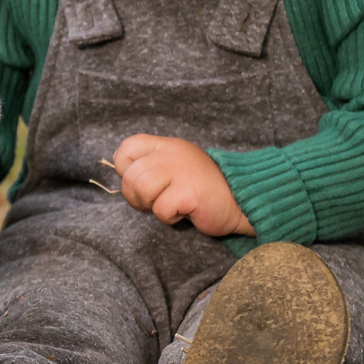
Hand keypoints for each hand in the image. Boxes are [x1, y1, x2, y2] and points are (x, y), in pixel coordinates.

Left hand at [111, 135, 253, 235]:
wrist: (240, 200)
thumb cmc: (203, 188)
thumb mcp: (175, 166)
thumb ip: (151, 166)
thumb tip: (123, 178)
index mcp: (166, 145)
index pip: (127, 148)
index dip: (125, 169)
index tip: (140, 182)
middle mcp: (172, 154)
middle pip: (130, 175)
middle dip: (135, 196)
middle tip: (154, 202)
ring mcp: (181, 171)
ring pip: (141, 189)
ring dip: (150, 206)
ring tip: (167, 206)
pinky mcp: (189, 191)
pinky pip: (161, 209)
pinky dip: (168, 218)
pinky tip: (184, 212)